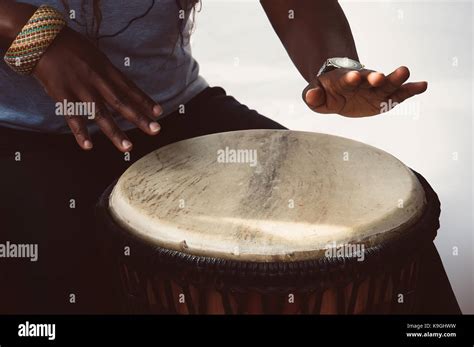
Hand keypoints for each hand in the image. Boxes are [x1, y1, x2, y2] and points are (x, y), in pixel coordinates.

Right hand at [33, 27, 162, 151]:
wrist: (42, 37)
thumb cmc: (71, 47)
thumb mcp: (96, 56)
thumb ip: (109, 73)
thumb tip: (124, 87)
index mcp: (106, 70)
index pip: (130, 88)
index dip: (145, 101)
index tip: (159, 112)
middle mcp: (98, 81)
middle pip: (122, 103)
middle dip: (140, 118)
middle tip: (156, 130)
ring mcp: (80, 89)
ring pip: (101, 114)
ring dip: (115, 132)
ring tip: (128, 146)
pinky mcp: (62, 95)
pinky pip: (73, 117)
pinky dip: (80, 132)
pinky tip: (88, 146)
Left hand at [302, 66, 426, 116]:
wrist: (340, 86)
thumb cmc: (326, 91)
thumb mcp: (314, 94)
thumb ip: (311, 96)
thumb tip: (311, 96)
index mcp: (344, 80)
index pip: (347, 79)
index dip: (350, 78)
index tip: (354, 76)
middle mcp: (363, 81)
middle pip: (370, 78)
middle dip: (375, 77)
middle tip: (379, 75)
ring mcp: (376, 88)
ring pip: (387, 84)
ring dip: (396, 79)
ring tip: (405, 72)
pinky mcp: (386, 97)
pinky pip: (400, 94)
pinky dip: (411, 90)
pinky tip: (423, 85)